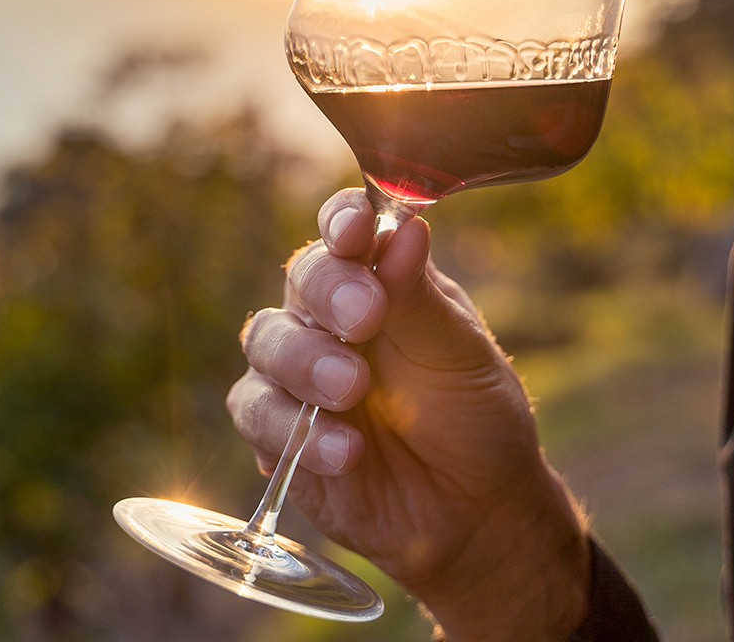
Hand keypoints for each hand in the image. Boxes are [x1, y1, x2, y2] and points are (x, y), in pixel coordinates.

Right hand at [228, 189, 591, 639]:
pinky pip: (258, 414)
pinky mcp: (277, 433)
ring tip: (353, 391)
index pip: (344, 231)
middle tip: (366, 317)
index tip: (355, 230)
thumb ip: (423, 298)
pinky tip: (346, 451)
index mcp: (378, 281)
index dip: (341, 221)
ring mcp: (297, 374)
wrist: (475, 513)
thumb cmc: (474, 418)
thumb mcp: (461, 355)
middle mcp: (328, 318)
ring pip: (266, 342)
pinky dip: (296, 431)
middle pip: (300, 281)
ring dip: (307, 362)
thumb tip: (407, 228)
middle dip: (328, 293)